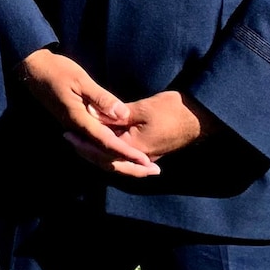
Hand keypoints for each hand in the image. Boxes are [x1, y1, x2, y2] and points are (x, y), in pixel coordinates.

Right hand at [16, 50, 152, 174]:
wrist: (33, 70)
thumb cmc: (57, 71)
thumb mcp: (81, 80)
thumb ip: (101, 98)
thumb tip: (122, 115)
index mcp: (79, 120)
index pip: (107, 143)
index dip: (128, 153)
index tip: (146, 162)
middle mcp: (77, 130)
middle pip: (104, 156)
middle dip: (129, 166)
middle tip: (153, 171)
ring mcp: (76, 129)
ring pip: (100, 154)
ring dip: (122, 162)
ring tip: (144, 167)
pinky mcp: (76, 126)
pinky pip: (96, 146)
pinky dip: (112, 153)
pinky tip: (125, 153)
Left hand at [61, 90, 213, 177]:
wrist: (200, 116)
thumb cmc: (174, 110)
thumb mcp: (142, 109)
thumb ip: (118, 114)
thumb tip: (95, 115)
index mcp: (137, 148)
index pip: (104, 153)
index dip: (85, 144)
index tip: (69, 134)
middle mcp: (140, 156)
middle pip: (107, 160)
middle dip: (87, 150)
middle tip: (68, 138)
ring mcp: (146, 154)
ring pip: (115, 158)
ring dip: (96, 150)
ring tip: (78, 138)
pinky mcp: (148, 148)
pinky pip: (123, 153)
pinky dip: (109, 148)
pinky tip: (98, 138)